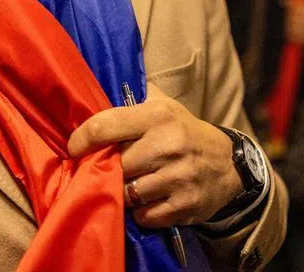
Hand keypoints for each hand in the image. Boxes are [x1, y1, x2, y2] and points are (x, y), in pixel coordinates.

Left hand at [67, 87, 242, 227]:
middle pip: (115, 164)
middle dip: (107, 168)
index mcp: (157, 116)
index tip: (74, 147)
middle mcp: (167, 145)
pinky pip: (145, 216)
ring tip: (129, 183)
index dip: (82, 139)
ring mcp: (177, 177)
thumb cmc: (185, 132)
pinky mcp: (184, 205)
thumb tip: (95, 89)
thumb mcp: (164, 105)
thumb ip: (133, 97)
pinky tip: (147, 200)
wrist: (230, 164)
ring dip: (123, 191)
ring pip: (127, 193)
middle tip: (106, 168)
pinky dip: (141, 211)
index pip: (105, 126)